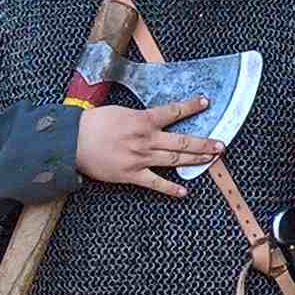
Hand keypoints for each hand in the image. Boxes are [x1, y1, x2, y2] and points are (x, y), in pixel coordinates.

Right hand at [74, 93, 223, 191]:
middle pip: (182, 141)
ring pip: (174, 159)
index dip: (191, 106)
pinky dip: (171, 188)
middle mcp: (146, 139)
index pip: (173, 111)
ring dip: (195, 160)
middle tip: (221, 144)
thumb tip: (155, 117)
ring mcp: (141, 158)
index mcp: (143, 120)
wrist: (73, 140)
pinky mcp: (132, 174)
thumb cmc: (94, 123)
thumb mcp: (120, 111)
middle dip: (204, 142)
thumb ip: (140, 116)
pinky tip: (185, 192)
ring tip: (212, 160)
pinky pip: (155, 183)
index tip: (206, 102)